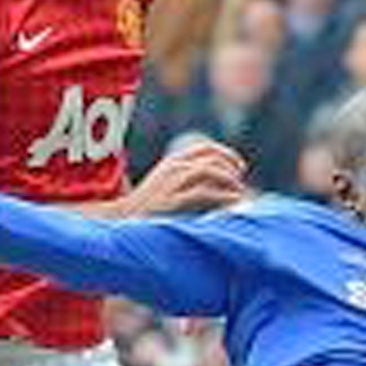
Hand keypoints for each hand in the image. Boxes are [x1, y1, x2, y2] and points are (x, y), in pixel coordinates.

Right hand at [125, 139, 249, 215]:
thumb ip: (187, 179)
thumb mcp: (167, 184)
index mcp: (173, 161)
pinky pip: (203, 192)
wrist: (125, 218)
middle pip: (211, 156)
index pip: (205, 147)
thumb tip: (217, 183)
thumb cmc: (149, 205)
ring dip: (229, 179)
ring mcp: (172, 182)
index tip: (239, 167)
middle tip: (241, 180)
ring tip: (239, 191)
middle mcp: (173, 167)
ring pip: (209, 170)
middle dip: (231, 166)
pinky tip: (233, 200)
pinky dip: (223, 195)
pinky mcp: (172, 200)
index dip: (226, 154)